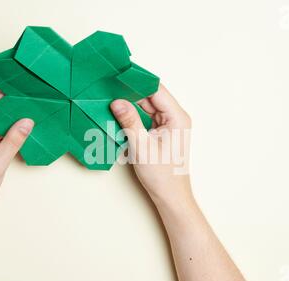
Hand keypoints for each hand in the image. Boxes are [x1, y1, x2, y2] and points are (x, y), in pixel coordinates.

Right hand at [110, 84, 191, 204]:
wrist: (170, 194)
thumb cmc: (162, 175)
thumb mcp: (142, 146)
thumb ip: (129, 121)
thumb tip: (117, 102)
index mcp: (177, 117)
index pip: (157, 90)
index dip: (137, 82)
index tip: (119, 77)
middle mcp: (176, 117)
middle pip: (151, 96)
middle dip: (131, 93)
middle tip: (110, 88)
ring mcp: (170, 123)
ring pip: (148, 105)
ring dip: (131, 104)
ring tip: (111, 99)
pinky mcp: (163, 130)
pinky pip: (147, 116)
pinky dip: (134, 114)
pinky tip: (120, 114)